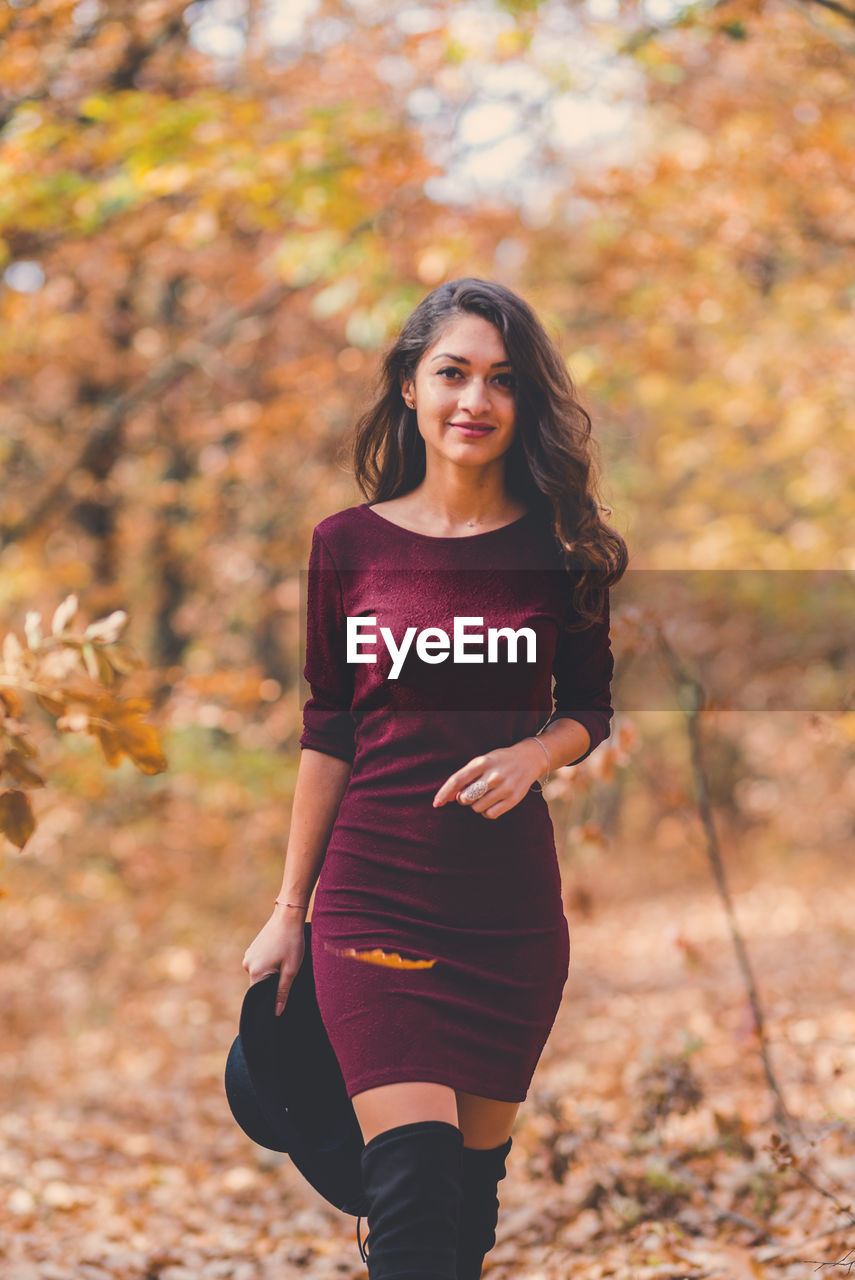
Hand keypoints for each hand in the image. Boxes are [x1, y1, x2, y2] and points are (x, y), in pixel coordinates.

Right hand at [242, 908, 305, 1015]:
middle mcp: (247, 964)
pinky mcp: (253, 948)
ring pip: (261, 973)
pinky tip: (281, 955)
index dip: (272, 998)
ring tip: (286, 962)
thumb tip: (277, 1012)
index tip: (284, 995)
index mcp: (255, 972)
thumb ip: (283, 992)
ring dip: (272, 973)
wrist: (288, 915)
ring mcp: (249, 955)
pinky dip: (270, 964)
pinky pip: (261, 963)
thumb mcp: (291, 969)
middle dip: (274, 983)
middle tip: (289, 974)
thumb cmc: (292, 942)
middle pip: (260, 984)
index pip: (260, 995)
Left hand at [431, 740, 545, 819]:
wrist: (528, 759)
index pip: (457, 780)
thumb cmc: (498, 762)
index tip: (436, 804)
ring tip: (485, 795)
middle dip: (463, 799)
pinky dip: (486, 812)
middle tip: (471, 793)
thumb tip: (448, 798)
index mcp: (482, 762)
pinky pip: (490, 814)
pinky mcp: (513, 799)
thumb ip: (465, 778)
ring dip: (476, 805)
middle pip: (466, 798)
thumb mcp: (482, 762)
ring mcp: (505, 788)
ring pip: (477, 808)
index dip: (444, 793)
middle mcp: (493, 775)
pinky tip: (491, 802)